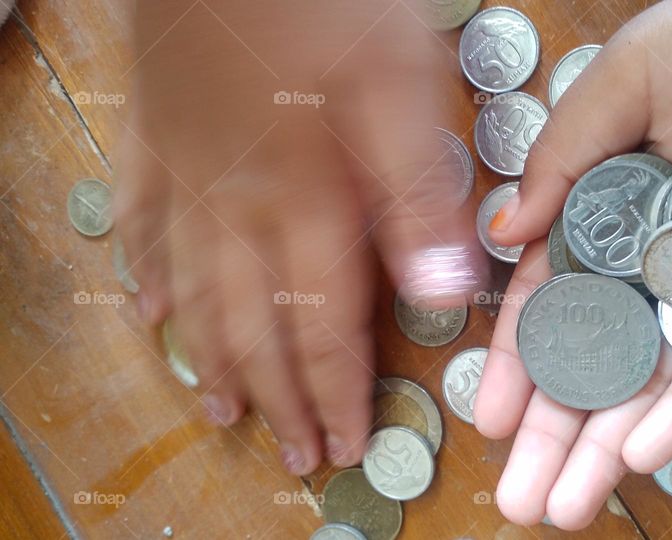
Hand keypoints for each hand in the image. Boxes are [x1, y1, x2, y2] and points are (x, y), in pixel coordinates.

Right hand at [114, 0, 481, 473]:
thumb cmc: (319, 4)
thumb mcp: (400, 85)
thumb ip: (418, 193)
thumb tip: (445, 293)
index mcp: (304, 203)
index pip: (321, 326)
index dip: (337, 393)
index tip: (346, 446)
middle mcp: (237, 209)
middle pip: (254, 329)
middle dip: (279, 400)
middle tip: (295, 455)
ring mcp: (186, 178)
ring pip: (194, 297)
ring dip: (212, 362)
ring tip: (224, 415)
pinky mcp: (156, 143)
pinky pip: (140, 228)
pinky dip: (145, 278)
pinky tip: (147, 310)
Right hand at [474, 0, 671, 528]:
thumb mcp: (631, 77)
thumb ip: (564, 159)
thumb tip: (503, 235)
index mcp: (609, 205)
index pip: (552, 299)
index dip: (520, 361)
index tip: (491, 417)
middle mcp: (656, 255)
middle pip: (597, 358)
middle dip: (556, 429)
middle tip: (522, 498)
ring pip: (655, 378)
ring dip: (610, 442)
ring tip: (567, 505)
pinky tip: (641, 453)